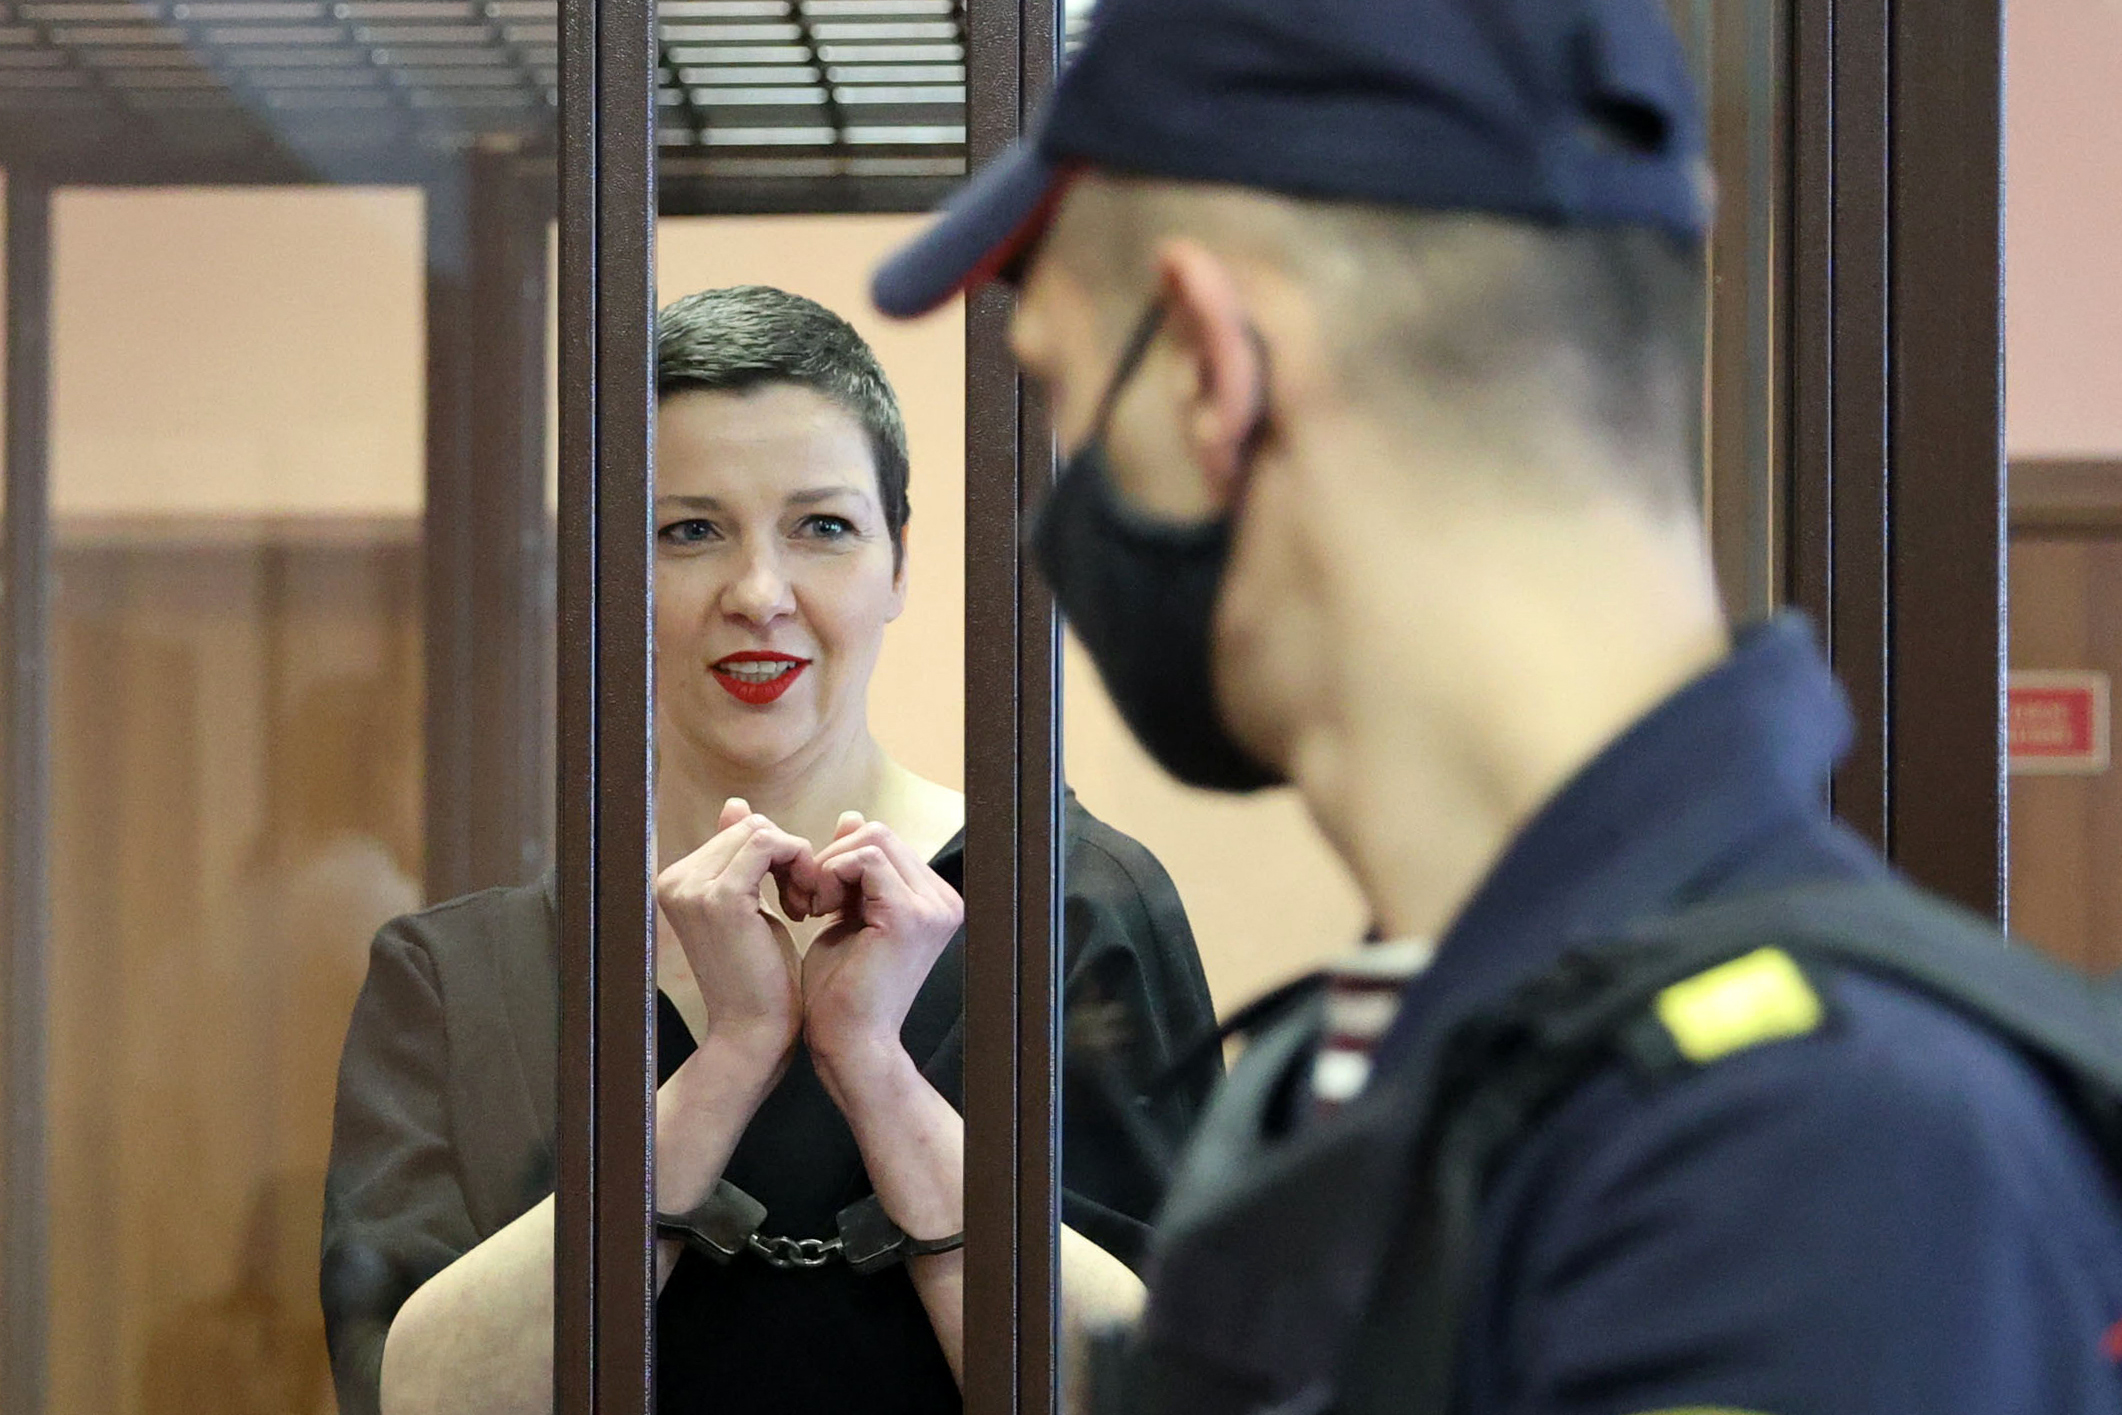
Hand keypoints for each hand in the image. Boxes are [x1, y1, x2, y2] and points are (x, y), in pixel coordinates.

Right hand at [654, 797, 814, 1074]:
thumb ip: (739, 858)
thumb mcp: (750, 908)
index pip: (738, 831)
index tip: (797, 896)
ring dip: (798, 861)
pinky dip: (801, 863)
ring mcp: (692, 887)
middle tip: (807, 902)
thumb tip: (736, 805)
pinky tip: (806, 905)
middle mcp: (674, 880)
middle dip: (789, 856)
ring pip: (762, 831)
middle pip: (751, 827)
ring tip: (807, 905)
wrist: (754, 1034)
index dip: (778, 855)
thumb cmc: (760, 979)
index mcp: (676, 882)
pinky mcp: (721, 896)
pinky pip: (772, 843)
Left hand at [800, 813, 965, 1076]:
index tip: (815, 899)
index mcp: (933, 901)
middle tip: (808, 902)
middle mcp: (943, 901)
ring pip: (871, 838)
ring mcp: (932, 906)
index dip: (840, 860)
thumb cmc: (840, 991)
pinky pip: (864, 859)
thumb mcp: (846, 915)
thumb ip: (853, 870)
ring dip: (828, 866)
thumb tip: (854, 817)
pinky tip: (817, 911)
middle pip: (879, 832)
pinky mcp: (910, 915)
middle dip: (832, 858)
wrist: (848, 1046)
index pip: (884, 842)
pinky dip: (831, 875)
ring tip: (813, 908)